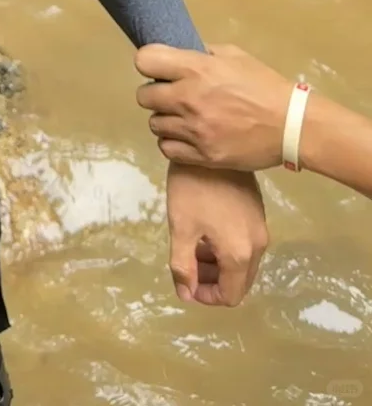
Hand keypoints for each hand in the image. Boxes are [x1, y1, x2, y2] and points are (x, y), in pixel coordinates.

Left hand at [136, 43, 291, 170]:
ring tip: (184, 118)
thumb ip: (203, 53)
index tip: (159, 68)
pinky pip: (167, 149)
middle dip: (155, 94)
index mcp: (196, 69)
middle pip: (144, 96)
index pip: (145, 60)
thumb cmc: (265, 85)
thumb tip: (181, 54)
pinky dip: (173, 143)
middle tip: (172, 96)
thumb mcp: (234, 56)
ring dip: (166, 120)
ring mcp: (194, 130)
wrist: (292, 125)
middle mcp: (188, 98)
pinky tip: (187, 137)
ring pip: (154, 124)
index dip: (149, 63)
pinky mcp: (202, 155)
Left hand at [165, 161, 267, 305]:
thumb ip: (183, 266)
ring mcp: (260, 228)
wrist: (209, 145)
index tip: (186, 282)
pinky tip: (205, 229)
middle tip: (187, 264)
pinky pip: (245, 244)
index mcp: (239, 253)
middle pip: (239, 280)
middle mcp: (258, 245)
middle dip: (212, 280)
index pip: (231, 295)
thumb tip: (185, 294)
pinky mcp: (257, 212)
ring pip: (242, 262)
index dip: (207, 296)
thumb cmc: (192, 188)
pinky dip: (226, 248)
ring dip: (217, 263)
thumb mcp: (181, 228)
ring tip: (192, 245)